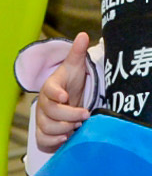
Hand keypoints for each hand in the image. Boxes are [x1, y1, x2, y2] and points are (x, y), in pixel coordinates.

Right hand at [34, 34, 93, 152]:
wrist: (69, 99)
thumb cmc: (72, 83)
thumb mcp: (75, 67)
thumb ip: (77, 53)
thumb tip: (83, 34)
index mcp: (51, 87)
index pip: (49, 90)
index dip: (56, 93)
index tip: (67, 96)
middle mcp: (44, 104)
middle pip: (50, 112)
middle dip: (68, 115)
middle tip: (85, 114)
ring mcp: (43, 119)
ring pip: (46, 127)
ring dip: (63, 128)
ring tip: (78, 125)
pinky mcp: (44, 133)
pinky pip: (43, 140)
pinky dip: (54, 141)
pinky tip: (67, 137)